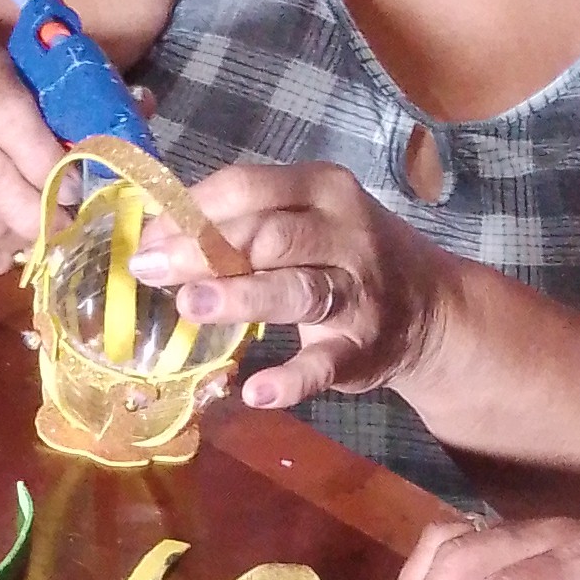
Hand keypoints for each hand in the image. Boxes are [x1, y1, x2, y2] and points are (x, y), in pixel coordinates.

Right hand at [0, 43, 65, 271]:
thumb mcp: (25, 84)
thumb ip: (66, 109)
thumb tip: (121, 137)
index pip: (5, 114)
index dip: (45, 157)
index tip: (75, 185)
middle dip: (38, 208)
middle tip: (67, 221)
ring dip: (23, 235)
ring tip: (43, 229)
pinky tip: (10, 237)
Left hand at [138, 162, 452, 406]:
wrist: (432, 309)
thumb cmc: (346, 255)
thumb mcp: (307, 219)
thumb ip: (244, 223)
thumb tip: (157, 235)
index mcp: (321, 189)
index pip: (248, 186)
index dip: (190, 209)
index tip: (147, 237)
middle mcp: (344, 233)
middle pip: (267, 235)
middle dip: (202, 251)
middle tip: (148, 271)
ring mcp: (357, 291)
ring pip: (295, 289)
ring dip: (239, 297)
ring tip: (188, 307)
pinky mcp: (362, 348)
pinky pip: (324, 363)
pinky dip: (291, 380)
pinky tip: (256, 393)